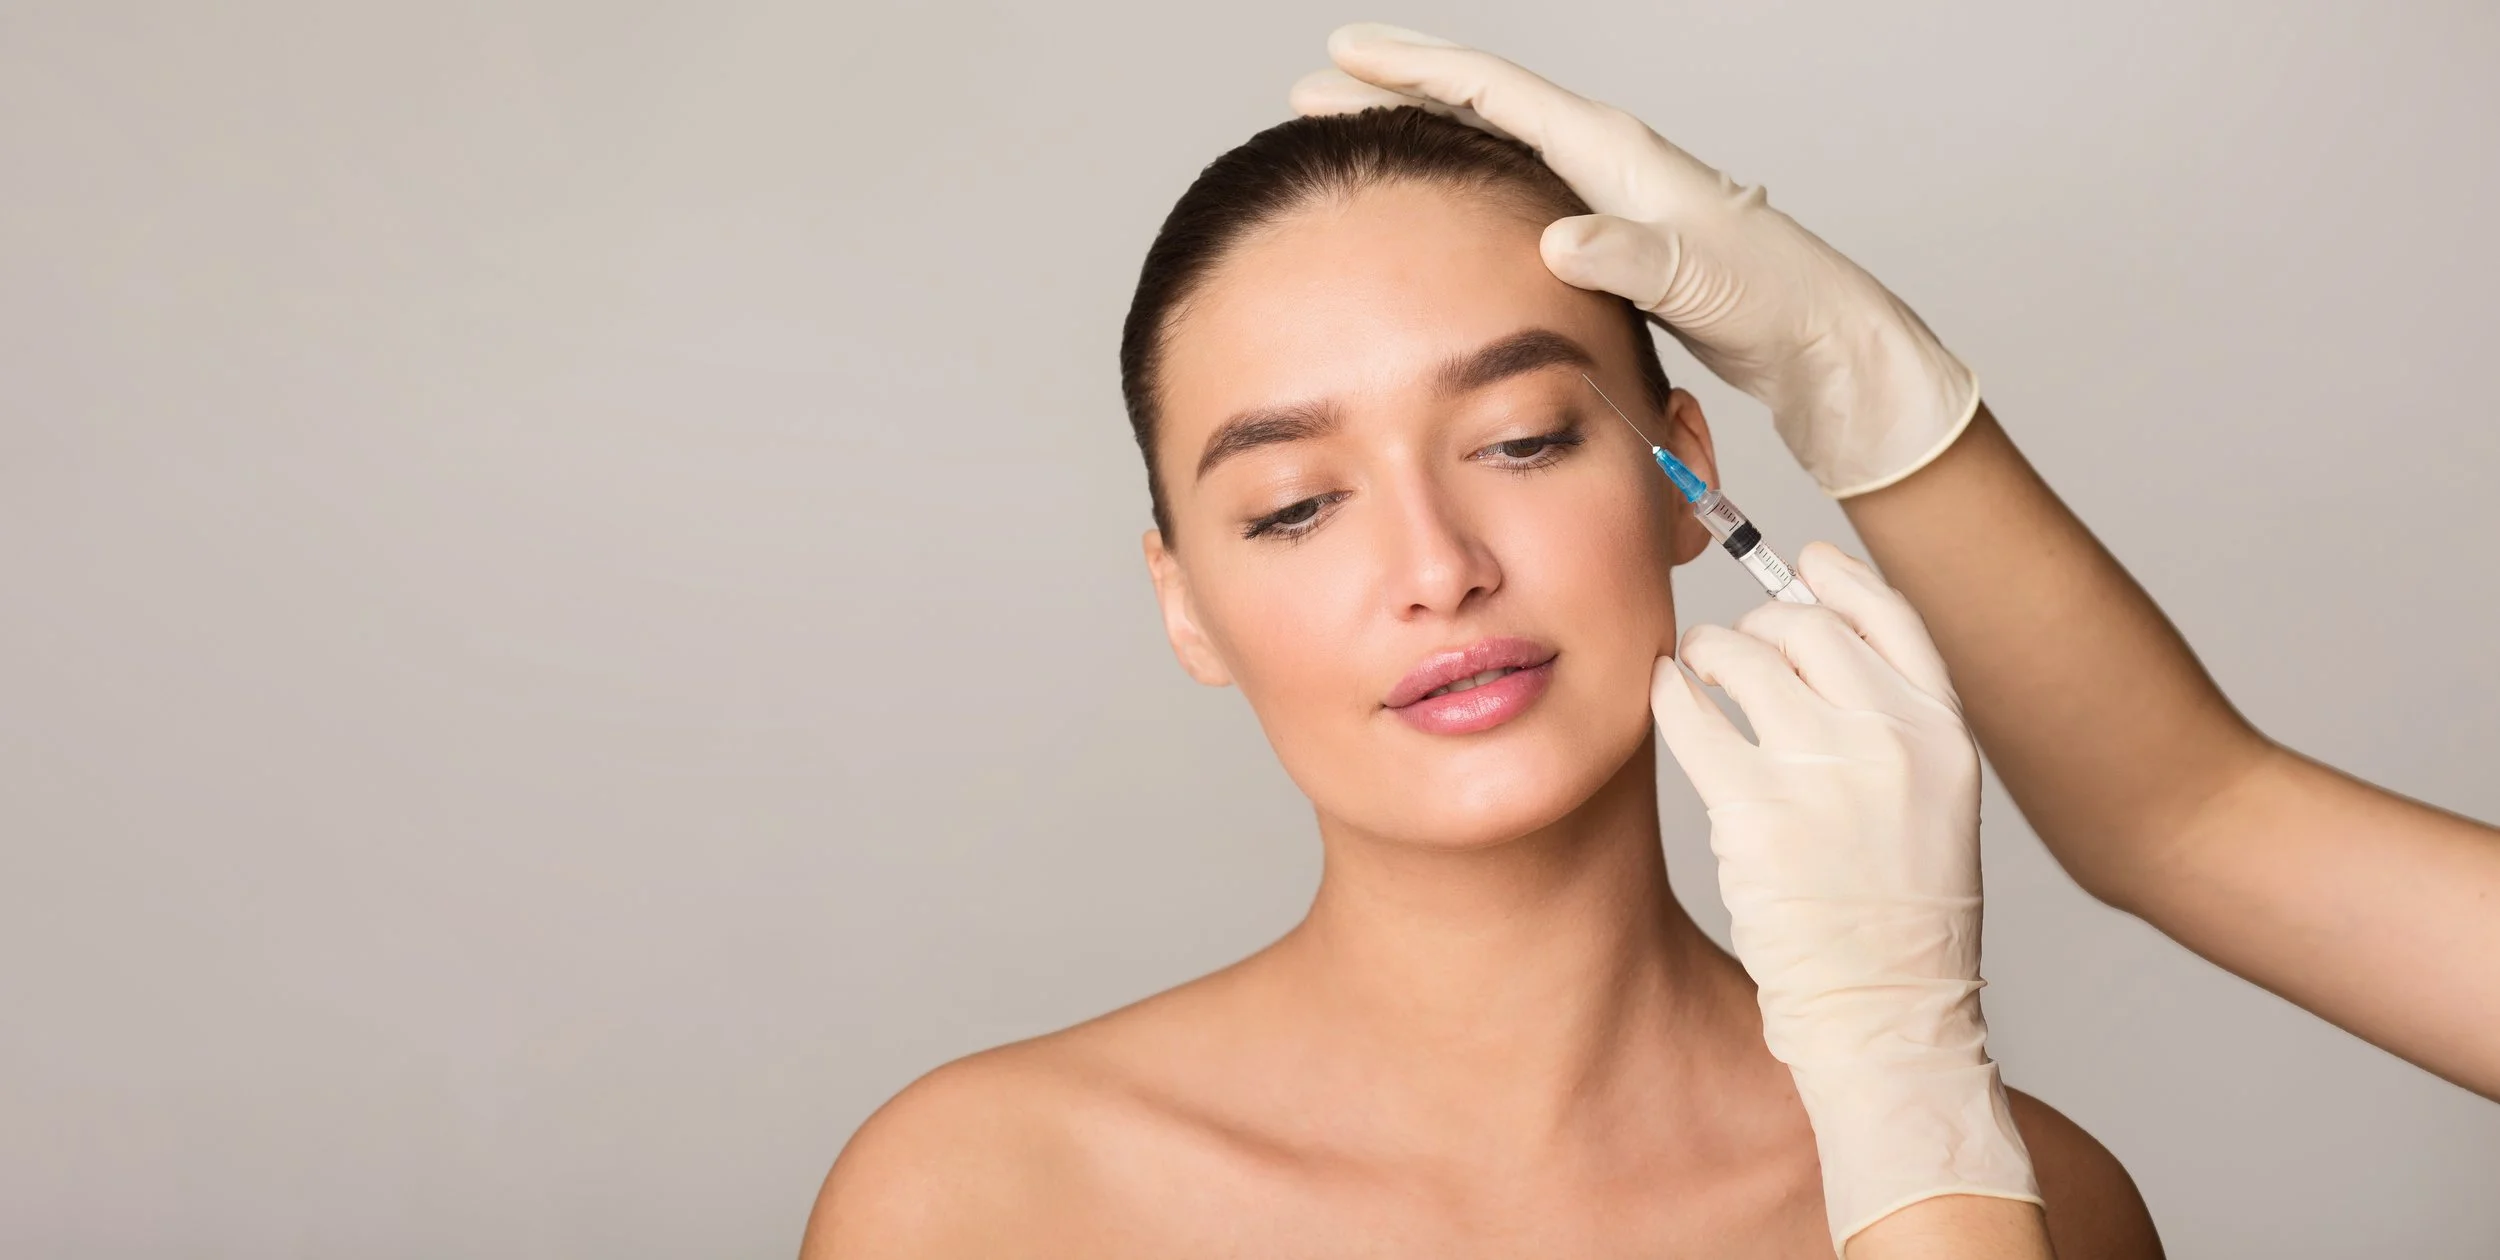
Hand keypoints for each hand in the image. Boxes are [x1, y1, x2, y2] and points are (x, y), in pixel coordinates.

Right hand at [1291, 25, 1976, 497]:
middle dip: (1395, 90)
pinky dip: (1459, 181)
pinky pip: (1510, 187)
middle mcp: (1604, 158)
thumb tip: (1559, 237)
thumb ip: (1627, 255)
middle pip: (1478, 105)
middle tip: (1316, 87)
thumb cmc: (1769, 303)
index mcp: (1613, 152)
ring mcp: (1604, 193)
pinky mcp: (1608, 232)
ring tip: (1356, 137)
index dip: (1414, 70)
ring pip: (1489, 144)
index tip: (1343, 54)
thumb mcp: (1696, 279)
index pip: (1494, 93)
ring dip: (1421, 133)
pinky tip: (1436, 204)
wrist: (1820, 339)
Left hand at [1651, 542, 2038, 1249]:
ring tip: (1696, 675)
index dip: (1838, 578)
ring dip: (1706, 654)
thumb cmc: (1901, 915)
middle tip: (1729, 651)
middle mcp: (1891, 740)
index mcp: (1945, 733)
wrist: (1888, 1014)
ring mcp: (1824, 772)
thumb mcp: (1934, 803)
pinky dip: (1670, 695)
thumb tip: (1814, 629)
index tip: (1802, 565)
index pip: (1891, 614)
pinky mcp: (1755, 812)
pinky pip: (1691, 712)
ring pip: (1740, 656)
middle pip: (1805, 627)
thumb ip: (1892, 722)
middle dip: (1757, 627)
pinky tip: (1669, 701)